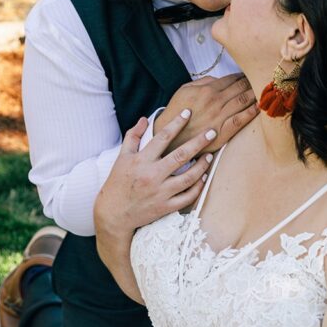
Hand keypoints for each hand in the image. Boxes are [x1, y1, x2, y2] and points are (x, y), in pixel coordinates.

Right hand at [94, 111, 216, 235]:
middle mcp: (152, 175)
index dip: (176, 123)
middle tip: (212, 132)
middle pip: (181, 156)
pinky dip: (198, 187)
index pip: (162, 137)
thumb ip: (133, 136)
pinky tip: (203, 177)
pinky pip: (187, 197)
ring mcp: (160, 193)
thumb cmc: (117, 183)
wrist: (114, 214)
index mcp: (141, 160)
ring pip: (188, 177)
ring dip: (202, 166)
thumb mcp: (122, 157)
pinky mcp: (166, 207)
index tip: (188, 112)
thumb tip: (144, 119)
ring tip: (210, 156)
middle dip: (199, 142)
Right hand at [153, 73, 257, 153]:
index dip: (242, 76)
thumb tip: (219, 78)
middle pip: (240, 89)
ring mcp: (220, 117)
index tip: (249, 74)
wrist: (170, 137)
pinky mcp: (222, 133)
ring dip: (255, 95)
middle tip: (261, 79)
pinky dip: (251, 113)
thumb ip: (203, 82)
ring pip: (243, 102)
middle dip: (252, 83)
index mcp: (206, 90)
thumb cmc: (177, 112)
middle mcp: (215, 102)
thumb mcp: (184, 90)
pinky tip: (260, 108)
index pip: (231, 79)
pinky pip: (240, 120)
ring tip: (264, 91)